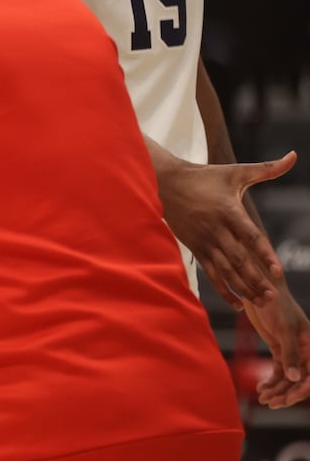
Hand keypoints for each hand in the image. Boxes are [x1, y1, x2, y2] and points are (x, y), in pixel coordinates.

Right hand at [156, 152, 293, 306]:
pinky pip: (211, 274)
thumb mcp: (236, 172)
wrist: (166, 183)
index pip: (250, 236)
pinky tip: (238, 304)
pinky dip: (224, 290)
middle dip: (256, 280)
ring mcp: (204, 241)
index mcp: (228, 211)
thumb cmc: (205, 177)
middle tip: (273, 295)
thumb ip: (268, 168)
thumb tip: (293, 156)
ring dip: (243, 288)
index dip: (264, 254)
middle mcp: (216, 230)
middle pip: (239, 260)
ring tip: (262, 302)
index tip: (277, 271)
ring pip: (226, 271)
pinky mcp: (195, 248)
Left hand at [242, 289, 309, 407]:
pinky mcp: (280, 349)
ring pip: (289, 377)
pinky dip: (271, 380)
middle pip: (300, 379)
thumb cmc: (276, 305)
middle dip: (287, 393)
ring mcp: (293, 351)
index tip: (287, 400)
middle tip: (269, 403)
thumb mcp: (284, 329)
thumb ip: (291, 354)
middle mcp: (306, 351)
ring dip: (277, 389)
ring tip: (263, 398)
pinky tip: (261, 388)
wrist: (259, 289)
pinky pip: (279, 370)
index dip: (302, 390)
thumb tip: (296, 379)